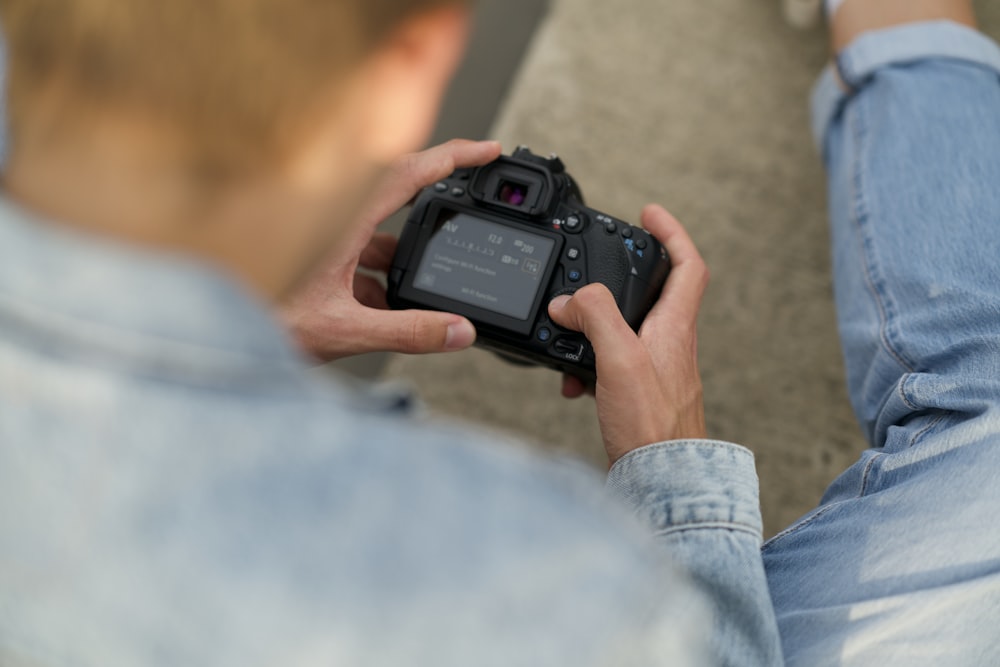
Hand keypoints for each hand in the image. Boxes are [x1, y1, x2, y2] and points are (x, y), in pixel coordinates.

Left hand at [279, 139, 502, 361]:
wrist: (215, 337)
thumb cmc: (261, 321)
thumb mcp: (345, 330)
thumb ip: (408, 331)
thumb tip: (458, 330)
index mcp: (342, 221)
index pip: (408, 174)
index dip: (452, 157)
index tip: (486, 151)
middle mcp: (333, 223)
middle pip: (400, 200)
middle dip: (437, 210)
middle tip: (471, 211)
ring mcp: (324, 244)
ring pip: (380, 240)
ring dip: (404, 261)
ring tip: (424, 291)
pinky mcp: (316, 265)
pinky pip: (361, 262)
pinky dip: (381, 281)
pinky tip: (386, 311)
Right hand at [547, 205, 708, 464]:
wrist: (661, 481)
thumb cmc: (653, 426)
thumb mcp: (620, 358)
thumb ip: (596, 317)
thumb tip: (569, 299)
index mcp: (674, 326)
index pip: (688, 264)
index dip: (672, 232)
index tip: (649, 213)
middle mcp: (669, 344)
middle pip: (652, 292)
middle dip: (619, 276)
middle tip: (592, 269)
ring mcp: (654, 369)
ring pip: (625, 329)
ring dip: (594, 325)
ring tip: (567, 330)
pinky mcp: (637, 394)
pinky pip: (611, 363)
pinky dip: (587, 364)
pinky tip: (572, 381)